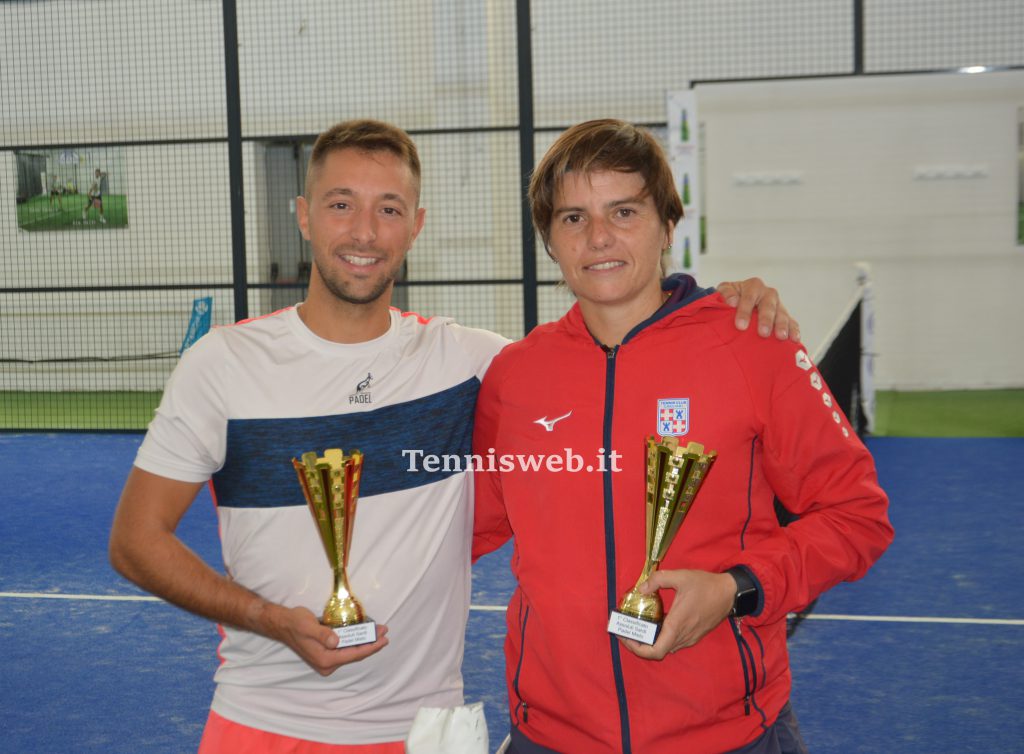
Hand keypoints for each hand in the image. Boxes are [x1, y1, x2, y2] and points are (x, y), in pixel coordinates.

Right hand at [262, 603, 388, 675]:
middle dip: (371, 643)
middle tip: (385, 631)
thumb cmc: (295, 623)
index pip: (354, 654)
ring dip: (365, 642)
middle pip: (355, 654)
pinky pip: (346, 649)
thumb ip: (323, 634)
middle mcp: (327, 664)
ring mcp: (327, 660)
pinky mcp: (327, 654)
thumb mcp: (308, 626)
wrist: (283, 624)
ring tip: (378, 630)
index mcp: (324, 659)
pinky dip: (356, 641)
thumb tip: (336, 642)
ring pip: (351, 652)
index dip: (371, 647)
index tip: (384, 639)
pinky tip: (364, 633)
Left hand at [619, 569, 733, 660]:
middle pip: (657, 651)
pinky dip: (661, 638)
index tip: (626, 637)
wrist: (729, 593)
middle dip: (639, 645)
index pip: (656, 651)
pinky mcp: (695, 636)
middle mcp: (684, 636)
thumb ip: (658, 580)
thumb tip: (641, 589)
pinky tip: (656, 624)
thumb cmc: (705, 585)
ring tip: (638, 627)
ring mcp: (690, 638)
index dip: (637, 649)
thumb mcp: (680, 576)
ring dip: (650, 642)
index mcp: (677, 625)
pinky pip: (674, 643)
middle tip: (627, 632)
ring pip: (666, 648)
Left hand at [717, 277, 799, 341]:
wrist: (738, 301)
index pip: (749, 298)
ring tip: (780, 337)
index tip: (740, 326)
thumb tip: (732, 301)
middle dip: (766, 320)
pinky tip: (794, 339)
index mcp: (753, 286)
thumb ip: (726, 293)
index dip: (745, 311)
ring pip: (782, 314)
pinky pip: (791, 322)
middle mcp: (768, 294)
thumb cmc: (730, 298)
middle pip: (768, 306)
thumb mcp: (724, 290)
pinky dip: (793, 330)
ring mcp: (778, 305)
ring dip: (782, 326)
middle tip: (763, 333)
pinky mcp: (784, 316)